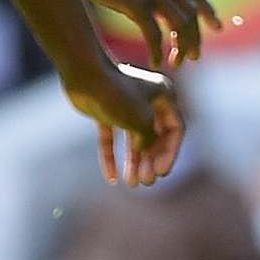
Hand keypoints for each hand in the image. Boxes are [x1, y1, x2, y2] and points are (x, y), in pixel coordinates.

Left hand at [64, 60, 184, 188]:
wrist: (84, 76)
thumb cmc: (118, 95)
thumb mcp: (141, 122)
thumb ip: (150, 142)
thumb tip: (149, 154)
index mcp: (164, 96)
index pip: (175, 129)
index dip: (170, 153)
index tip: (161, 173)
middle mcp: (148, 99)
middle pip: (155, 136)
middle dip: (151, 160)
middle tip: (146, 181)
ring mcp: (125, 106)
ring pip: (133, 139)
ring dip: (134, 162)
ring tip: (132, 183)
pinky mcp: (106, 112)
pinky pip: (111, 138)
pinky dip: (111, 156)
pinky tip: (111, 178)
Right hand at [72, 0, 219, 66]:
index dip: (207, 11)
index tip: (216, 27)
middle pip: (191, 13)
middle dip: (195, 38)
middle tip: (194, 57)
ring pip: (180, 25)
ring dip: (182, 47)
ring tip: (178, 63)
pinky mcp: (136, 2)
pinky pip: (155, 34)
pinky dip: (158, 51)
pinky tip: (155, 62)